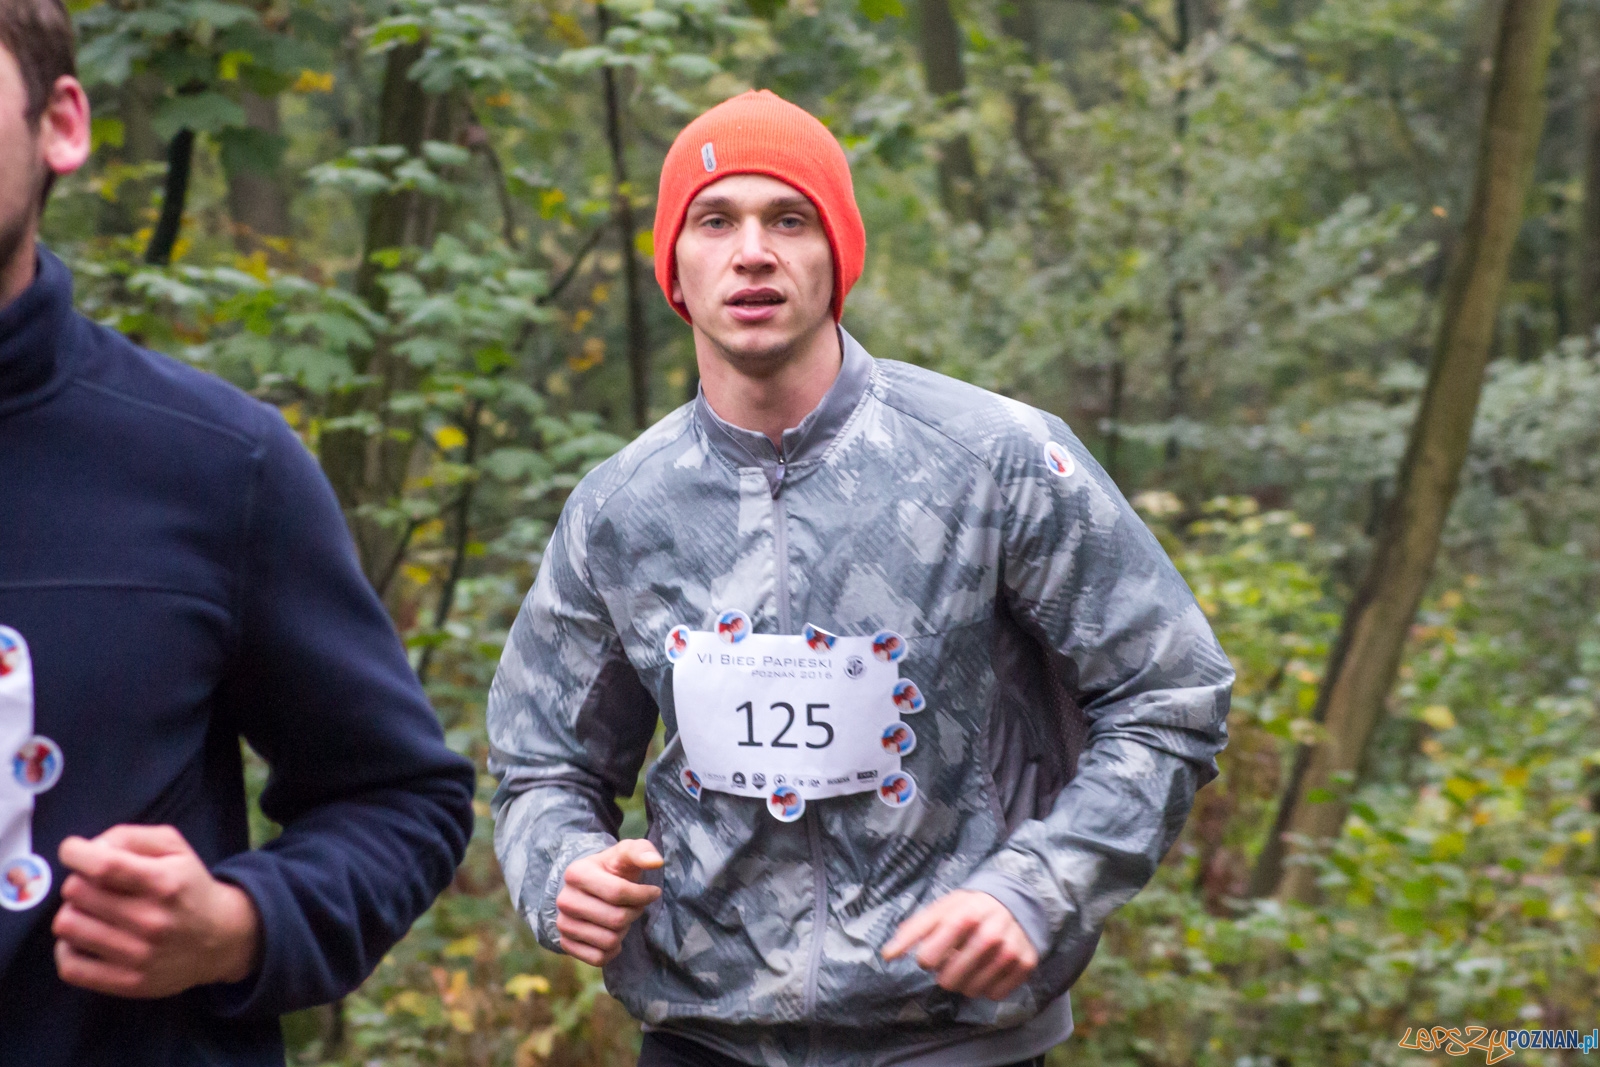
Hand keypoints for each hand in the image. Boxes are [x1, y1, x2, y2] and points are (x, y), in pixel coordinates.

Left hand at [52, 825, 261, 997]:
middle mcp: (151, 921)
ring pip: (67, 926)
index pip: (102, 866)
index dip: (75, 853)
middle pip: (76, 892)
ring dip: (73, 913)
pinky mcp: (127, 983)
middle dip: (79, 881)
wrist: (221, 939)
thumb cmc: (189, 887)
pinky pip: (70, 966)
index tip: (74, 851)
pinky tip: (87, 939)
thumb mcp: (174, 848)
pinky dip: (68, 949)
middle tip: (93, 885)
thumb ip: (129, 837)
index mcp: (165, 882)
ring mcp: (138, 956)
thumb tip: (89, 848)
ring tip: (91, 912)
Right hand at [555, 839, 662, 965]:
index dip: (643, 895)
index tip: (653, 892)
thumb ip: (642, 851)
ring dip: (624, 931)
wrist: (590, 887)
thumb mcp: (626, 853)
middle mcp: (564, 900)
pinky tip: (612, 933)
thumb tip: (656, 862)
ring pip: (609, 940)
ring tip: (621, 916)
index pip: (618, 892)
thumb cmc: (613, 869)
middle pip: (616, 919)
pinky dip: (612, 949)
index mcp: (576, 873)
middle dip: (634, 913)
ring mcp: (563, 924)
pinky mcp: (566, 944)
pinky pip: (598, 958)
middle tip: (635, 905)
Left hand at [881, 890, 1038, 1000]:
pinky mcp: (1025, 965)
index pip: (928, 958)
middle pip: (948, 981)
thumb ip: (913, 930)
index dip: (926, 959)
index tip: (933, 953)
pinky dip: (988, 986)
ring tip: (971, 962)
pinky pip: (994, 994)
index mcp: (963, 917)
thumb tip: (887, 955)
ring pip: (971, 991)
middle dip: (946, 973)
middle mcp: (989, 935)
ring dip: (966, 982)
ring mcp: (1009, 951)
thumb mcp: (941, 909)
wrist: (1015, 901)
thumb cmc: (970, 908)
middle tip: (954, 959)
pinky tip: (989, 968)